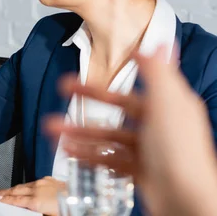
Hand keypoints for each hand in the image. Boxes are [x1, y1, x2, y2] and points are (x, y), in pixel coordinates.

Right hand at [0, 177, 63, 214]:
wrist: (82, 196)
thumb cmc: (68, 208)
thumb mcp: (48, 215)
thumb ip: (36, 212)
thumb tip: (29, 210)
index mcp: (36, 201)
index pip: (16, 200)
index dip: (5, 199)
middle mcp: (37, 189)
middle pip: (17, 190)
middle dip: (6, 192)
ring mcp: (43, 182)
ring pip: (24, 185)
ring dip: (15, 188)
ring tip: (8, 190)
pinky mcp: (50, 179)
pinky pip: (34, 182)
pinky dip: (27, 185)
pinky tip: (27, 187)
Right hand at [44, 45, 216, 215]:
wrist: (186, 201)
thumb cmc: (182, 155)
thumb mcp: (168, 104)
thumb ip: (159, 72)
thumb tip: (159, 42)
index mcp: (168, 105)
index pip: (131, 86)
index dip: (107, 79)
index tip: (89, 70)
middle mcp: (158, 126)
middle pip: (115, 109)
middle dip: (86, 101)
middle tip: (63, 92)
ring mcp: (148, 149)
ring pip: (107, 135)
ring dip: (80, 130)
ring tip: (54, 128)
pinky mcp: (140, 171)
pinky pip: (107, 158)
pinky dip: (88, 153)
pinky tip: (70, 150)